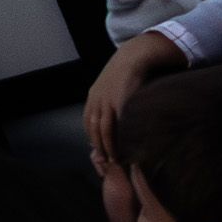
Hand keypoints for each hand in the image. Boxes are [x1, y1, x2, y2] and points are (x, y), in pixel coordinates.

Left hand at [82, 34, 184, 166]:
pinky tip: (122, 147)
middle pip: (93, 129)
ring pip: (103, 130)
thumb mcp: (110, 87)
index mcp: (93, 98)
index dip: (92, 138)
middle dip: (98, 147)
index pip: (88, 123)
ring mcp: (107, 101)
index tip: (98, 151)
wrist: (133, 58)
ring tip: (114, 160)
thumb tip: (114, 119)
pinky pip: (116, 124)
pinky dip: (116, 138)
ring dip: (107, 147)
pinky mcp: (120, 102)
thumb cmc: (125, 75)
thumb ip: (108, 102)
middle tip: (105, 163)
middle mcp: (97, 101)